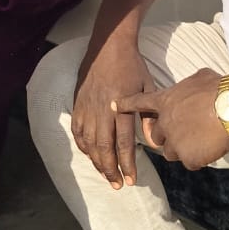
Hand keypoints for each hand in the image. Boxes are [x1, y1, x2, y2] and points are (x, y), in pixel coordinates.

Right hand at [72, 39, 154, 187]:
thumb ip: (148, 114)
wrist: (109, 45)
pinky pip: (78, 130)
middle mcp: (102, 109)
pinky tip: (90, 154)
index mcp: (121, 106)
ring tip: (105, 174)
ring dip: (97, 161)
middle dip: (110, 169)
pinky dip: (83, 145)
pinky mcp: (78, 102)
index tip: (131, 180)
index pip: (123, 143)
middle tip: (117, 184)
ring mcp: (88, 106)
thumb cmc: (132, 65)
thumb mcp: (147, 86)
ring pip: (89, 142)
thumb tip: (151, 140)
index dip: (127, 164)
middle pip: (104, 148)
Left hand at [112, 68, 228, 170]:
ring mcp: (174, 142)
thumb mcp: (199, 78)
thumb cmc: (218, 88)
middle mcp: (164, 123)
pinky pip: (189, 161)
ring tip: (201, 139)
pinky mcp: (187, 157)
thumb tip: (192, 87)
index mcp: (165, 101)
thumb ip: (188, 87)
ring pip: (171, 152)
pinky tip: (210, 146)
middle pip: (155, 137)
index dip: (125, 105)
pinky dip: (198, 157)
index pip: (138, 103)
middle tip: (184, 132)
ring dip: (182, 148)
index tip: (113, 106)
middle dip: (166, 136)